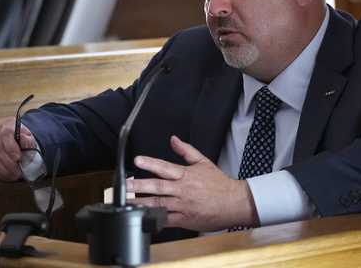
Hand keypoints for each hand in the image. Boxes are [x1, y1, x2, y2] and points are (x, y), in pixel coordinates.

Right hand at [0, 116, 35, 180]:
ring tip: (11, 176)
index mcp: (5, 124)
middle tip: (16, 172)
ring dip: (1, 170)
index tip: (18, 158)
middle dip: (8, 163)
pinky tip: (2, 175)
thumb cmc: (20, 141)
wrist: (10, 141)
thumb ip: (28, 139)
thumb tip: (24, 139)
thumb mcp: (29, 138)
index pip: (5, 134)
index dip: (11, 148)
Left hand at [126, 135, 258, 231]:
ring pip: (159, 204)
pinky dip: (155, 219)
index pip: (165, 167)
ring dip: (143, 203)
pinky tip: (144, 218)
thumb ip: (186, 151)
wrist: (234, 203)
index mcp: (186, 175)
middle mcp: (183, 190)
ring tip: (128, 203)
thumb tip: (173, 139)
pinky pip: (167, 220)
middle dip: (141, 186)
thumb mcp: (203, 162)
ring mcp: (183, 206)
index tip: (138, 160)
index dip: (151, 163)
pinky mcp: (185, 220)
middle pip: (158, 187)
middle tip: (126, 185)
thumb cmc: (219, 183)